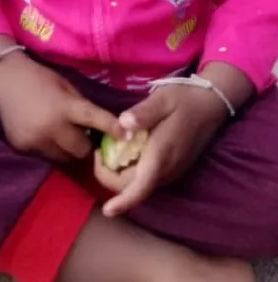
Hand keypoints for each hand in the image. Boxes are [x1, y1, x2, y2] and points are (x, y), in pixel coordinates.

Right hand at [0, 51, 118, 162]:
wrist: (4, 79)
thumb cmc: (39, 77)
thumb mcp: (65, 85)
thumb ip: (81, 105)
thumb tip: (100, 124)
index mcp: (64, 106)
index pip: (93, 119)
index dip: (112, 128)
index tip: (127, 136)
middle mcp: (50, 127)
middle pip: (80, 150)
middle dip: (86, 145)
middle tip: (84, 135)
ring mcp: (35, 140)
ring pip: (64, 159)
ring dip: (68, 150)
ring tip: (63, 135)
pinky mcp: (23, 148)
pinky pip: (45, 156)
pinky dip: (50, 149)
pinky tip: (43, 134)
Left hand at [94, 80, 227, 216]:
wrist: (212, 102)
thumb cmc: (185, 98)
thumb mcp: (162, 99)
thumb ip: (143, 113)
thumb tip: (122, 124)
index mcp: (161, 155)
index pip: (140, 188)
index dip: (123, 202)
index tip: (107, 211)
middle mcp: (167, 170)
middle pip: (133, 187)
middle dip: (110, 177)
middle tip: (97, 152)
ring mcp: (172, 171)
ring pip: (141, 184)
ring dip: (121, 176)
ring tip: (107, 151)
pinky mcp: (174, 168)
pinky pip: (149, 178)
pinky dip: (133, 172)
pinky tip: (127, 152)